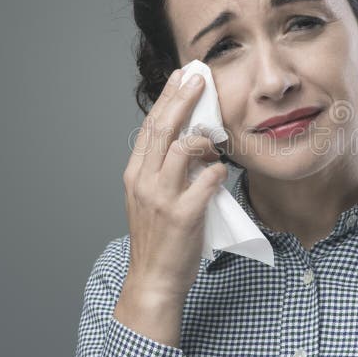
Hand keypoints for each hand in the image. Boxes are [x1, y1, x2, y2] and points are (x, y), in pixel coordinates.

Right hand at [121, 69, 226, 300]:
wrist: (154, 279)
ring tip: (216, 140)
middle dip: (182, 99)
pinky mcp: (182, 215)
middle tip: (199, 78)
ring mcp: (162, 198)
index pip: (150, 127)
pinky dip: (217, 172)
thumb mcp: (150, 197)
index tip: (181, 77)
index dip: (167, 99)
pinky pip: (205, 181)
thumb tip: (192, 141)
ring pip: (181, 149)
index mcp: (135, 174)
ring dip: (203, 139)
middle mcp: (144, 181)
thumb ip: (164, 170)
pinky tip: (222, 172)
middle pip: (162, 129)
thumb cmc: (158, 238)